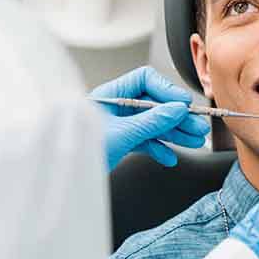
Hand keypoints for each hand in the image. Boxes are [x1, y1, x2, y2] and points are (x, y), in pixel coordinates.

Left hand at [90, 66, 209, 171]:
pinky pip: (144, 140)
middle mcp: (115, 107)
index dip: (166, 90)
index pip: (145, 80)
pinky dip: (158, 148)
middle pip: (154, 104)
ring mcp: (118, 125)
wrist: (62, 178)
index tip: (183, 104)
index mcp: (110, 94)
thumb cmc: (79, 151)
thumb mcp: (121, 134)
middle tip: (197, 126)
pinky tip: (169, 157)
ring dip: (174, 133)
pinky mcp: (120, 142)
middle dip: (176, 117)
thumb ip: (151, 121)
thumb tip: (177, 110)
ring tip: (193, 140)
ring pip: (152, 123)